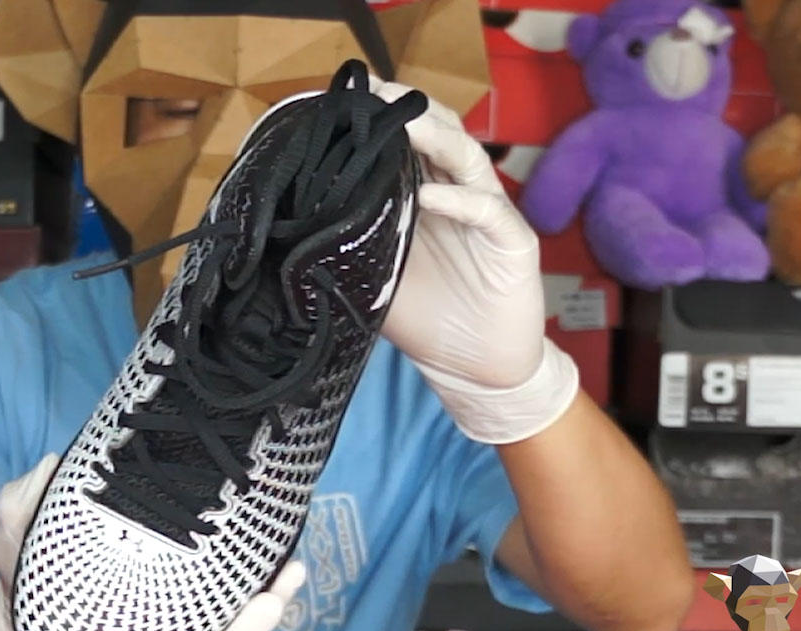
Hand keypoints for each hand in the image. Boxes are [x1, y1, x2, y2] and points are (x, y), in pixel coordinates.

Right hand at [0, 454, 307, 630]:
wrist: (43, 586)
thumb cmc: (29, 574)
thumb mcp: (14, 542)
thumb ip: (23, 511)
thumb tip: (49, 468)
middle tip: (268, 601)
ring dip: (264, 612)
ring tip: (290, 575)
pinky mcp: (193, 613)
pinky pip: (230, 613)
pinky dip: (261, 594)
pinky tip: (286, 565)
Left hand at [372, 80, 579, 443]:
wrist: (473, 368)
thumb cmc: (424, 319)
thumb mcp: (369, 277)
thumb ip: (343, 246)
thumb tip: (288, 230)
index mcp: (422, 197)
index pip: (403, 144)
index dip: (377, 120)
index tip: (341, 100)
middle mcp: (456, 195)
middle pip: (438, 134)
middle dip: (406, 110)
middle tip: (371, 91)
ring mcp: (487, 213)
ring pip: (466, 158)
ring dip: (435, 136)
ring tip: (402, 123)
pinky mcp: (512, 241)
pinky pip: (487, 210)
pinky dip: (459, 200)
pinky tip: (430, 195)